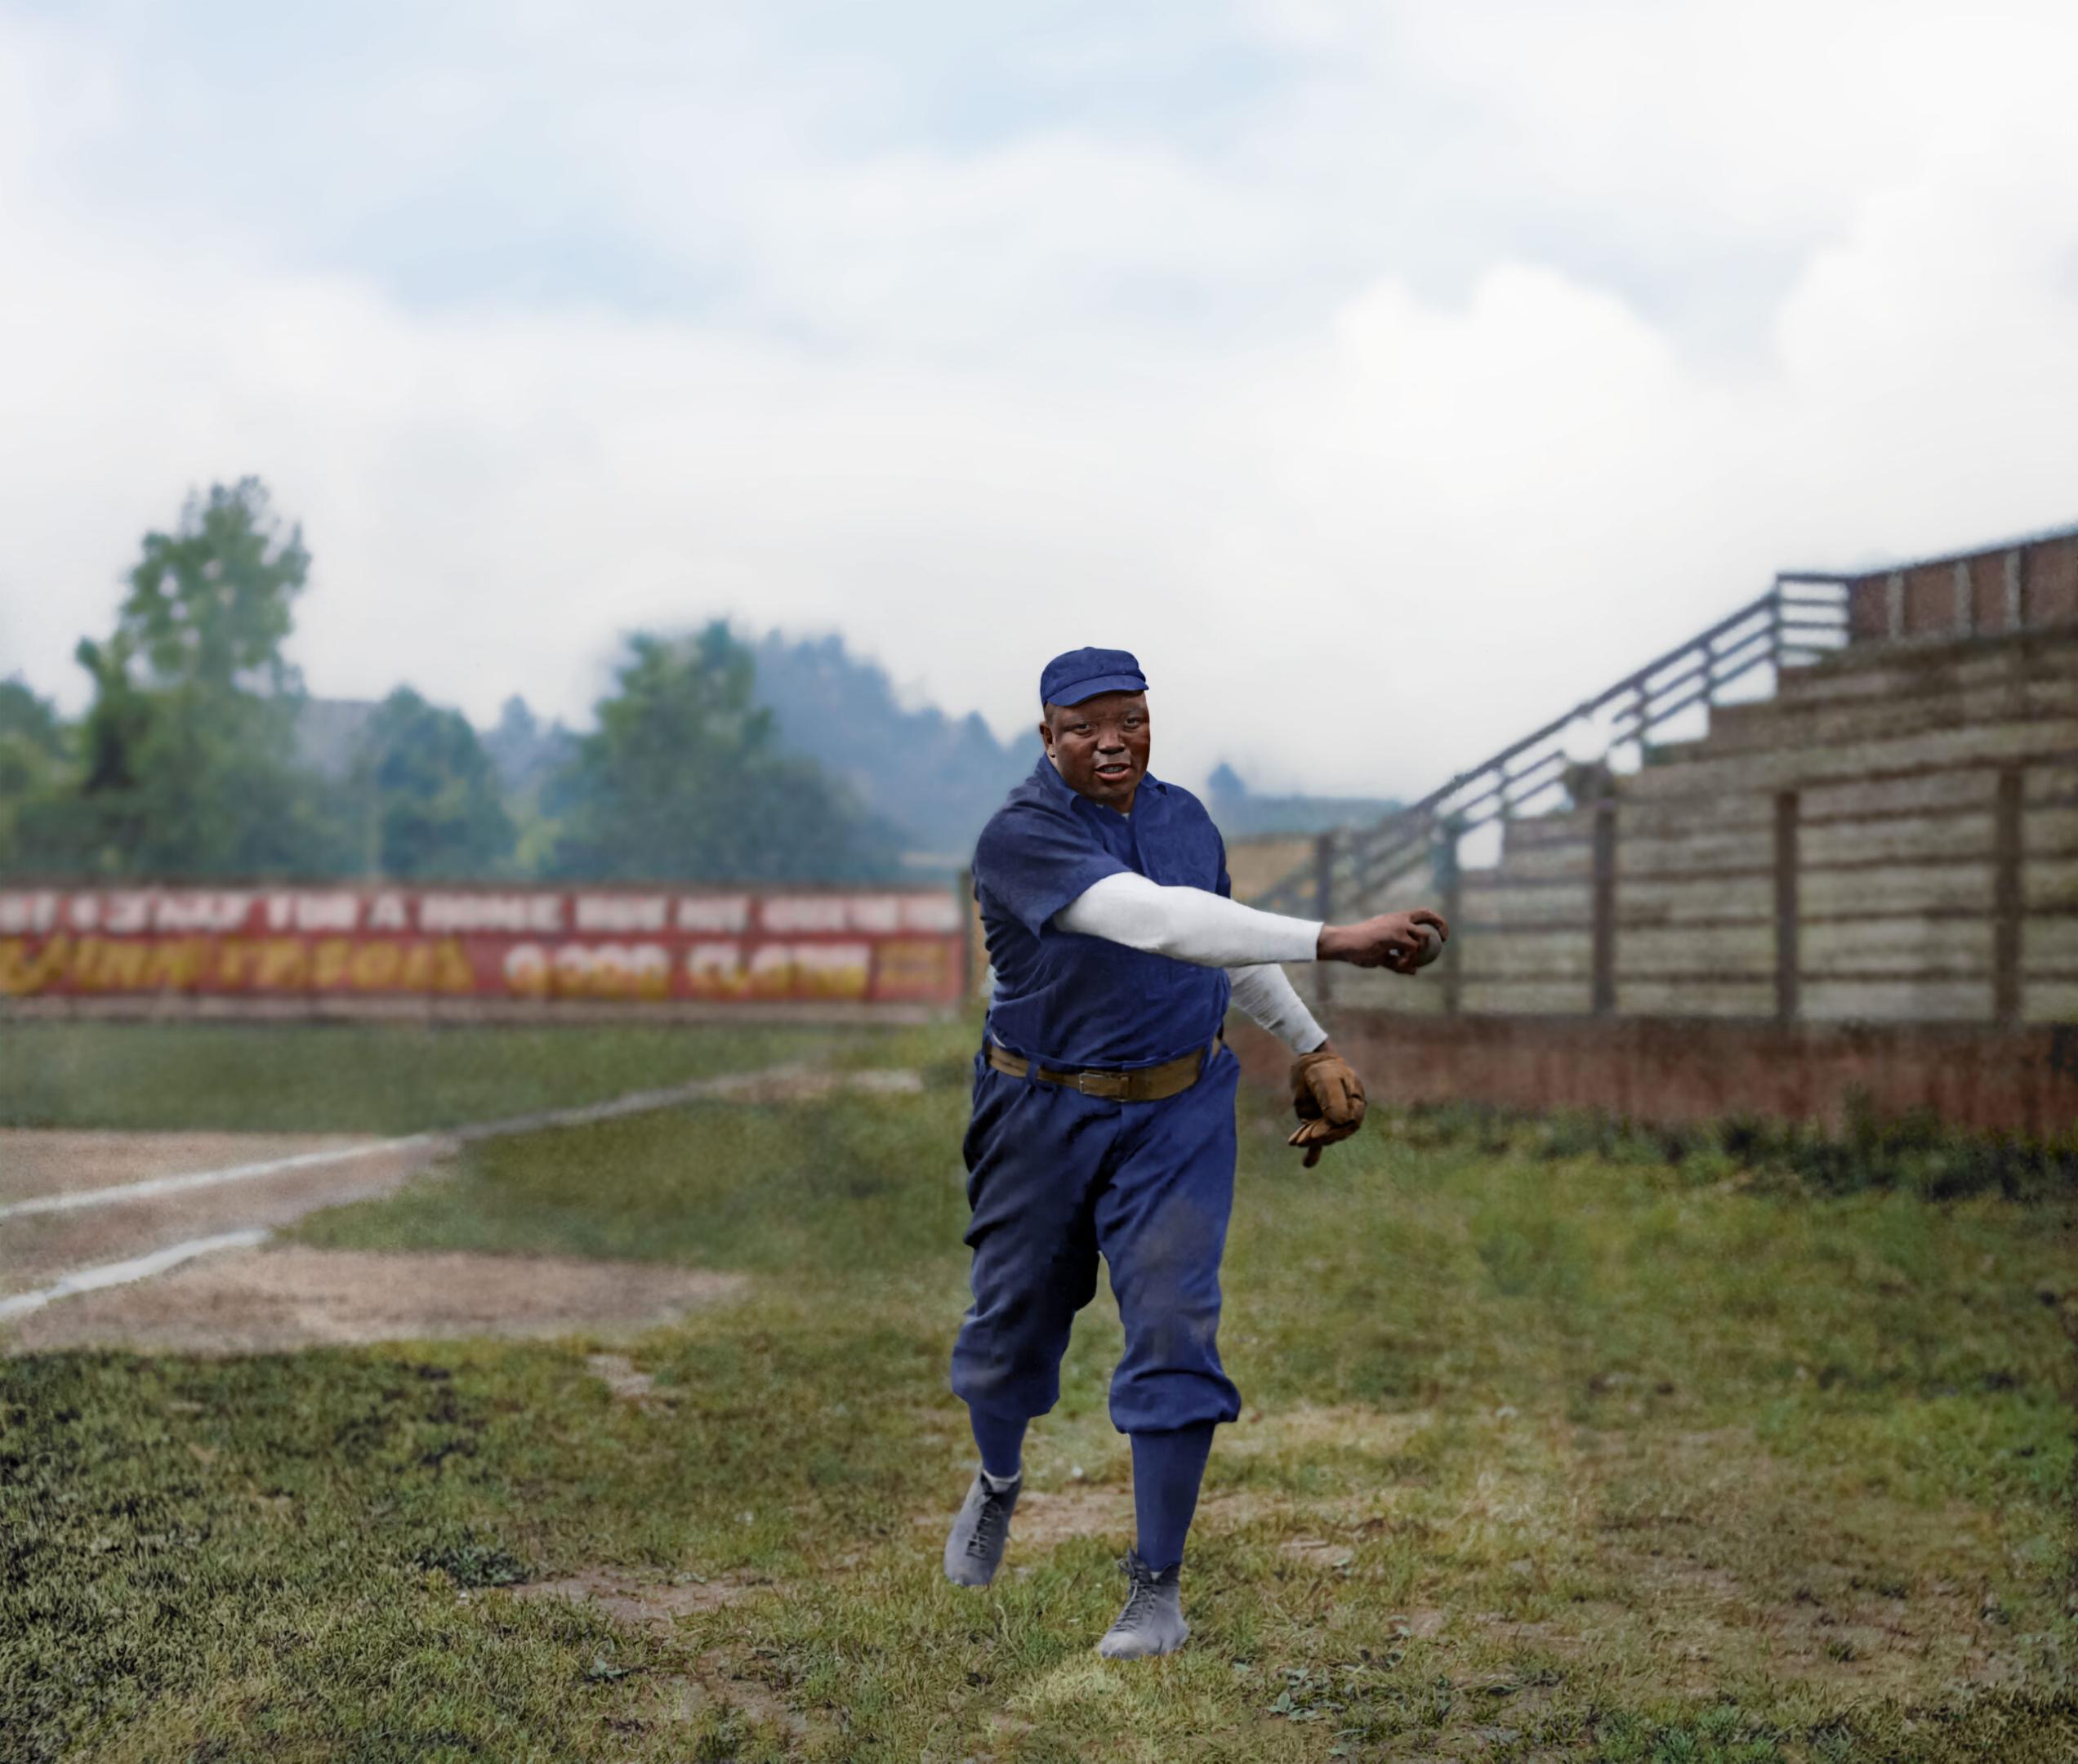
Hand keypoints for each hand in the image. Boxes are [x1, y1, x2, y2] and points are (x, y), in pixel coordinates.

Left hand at [1288, 1044, 1365, 1167]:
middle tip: (1300, 1140)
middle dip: (1318, 1138)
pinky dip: (1313, 1154)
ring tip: (1295, 1142)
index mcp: (1356, 1105)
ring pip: (1323, 1137)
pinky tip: (1307, 1164)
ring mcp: (1331, 1123)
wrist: (1310, 1066)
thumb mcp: (1328, 1080)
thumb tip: (1341, 1122)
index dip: (1330, 1131)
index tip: (1313, 1134)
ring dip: (1309, 1141)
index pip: (1347, 1124)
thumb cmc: (1324, 1070)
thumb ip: (1334, 1099)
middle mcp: (1346, 1117)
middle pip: (1335, 1133)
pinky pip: (1318, 1143)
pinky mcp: (1318, 1126)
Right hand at [1316, 908, 1448, 973]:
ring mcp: (1398, 926)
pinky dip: (1408, 961)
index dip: (1435, 922)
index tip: (1441, 936)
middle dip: (1441, 925)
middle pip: (1427, 916)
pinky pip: (1412, 951)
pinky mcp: (1395, 936)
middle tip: (1444, 941)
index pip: (1421, 914)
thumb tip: (1414, 971)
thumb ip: (1398, 961)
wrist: (1344, 943)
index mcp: (1395, 919)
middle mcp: (1399, 919)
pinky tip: (1396, 965)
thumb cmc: (1360, 949)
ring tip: (1401, 964)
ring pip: (1423, 938)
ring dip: (1418, 955)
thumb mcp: (1382, 956)